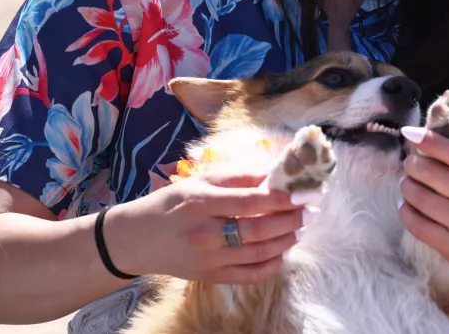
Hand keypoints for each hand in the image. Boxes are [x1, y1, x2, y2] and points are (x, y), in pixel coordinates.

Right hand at [105, 169, 321, 284]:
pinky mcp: (210, 277)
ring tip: (302, 228)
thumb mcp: (200, 181)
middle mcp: (205, 233)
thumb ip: (238, 176)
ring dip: (287, 240)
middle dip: (291, 219)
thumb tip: (274, 171)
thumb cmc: (171, 204)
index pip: (251, 201)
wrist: (136, 240)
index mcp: (202, 202)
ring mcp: (208, 259)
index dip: (283, 197)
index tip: (306, 192)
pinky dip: (272, 264)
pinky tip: (283, 250)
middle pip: (259, 229)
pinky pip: (249, 274)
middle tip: (312, 210)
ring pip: (259, 253)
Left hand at [398, 128, 448, 282]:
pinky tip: (407, 205)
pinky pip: (417, 224)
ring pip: (419, 197)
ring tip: (408, 184)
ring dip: (406, 186)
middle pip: (431, 173)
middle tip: (410, 165)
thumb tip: (422, 139)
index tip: (409, 133)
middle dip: (412, 165)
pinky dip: (405, 210)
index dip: (430, 141)